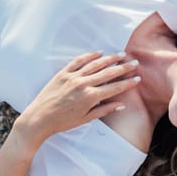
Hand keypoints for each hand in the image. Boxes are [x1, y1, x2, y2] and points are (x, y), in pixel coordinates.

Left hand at [15, 51, 139, 147]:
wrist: (39, 118)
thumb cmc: (62, 122)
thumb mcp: (86, 119)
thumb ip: (104, 110)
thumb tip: (121, 105)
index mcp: (90, 97)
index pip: (114, 87)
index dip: (127, 82)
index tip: (137, 78)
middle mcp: (82, 84)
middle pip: (108, 73)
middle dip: (123, 68)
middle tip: (134, 63)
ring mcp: (72, 77)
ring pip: (95, 64)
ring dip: (110, 58)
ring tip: (120, 55)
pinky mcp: (63, 73)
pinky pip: (78, 61)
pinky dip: (89, 56)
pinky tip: (98, 53)